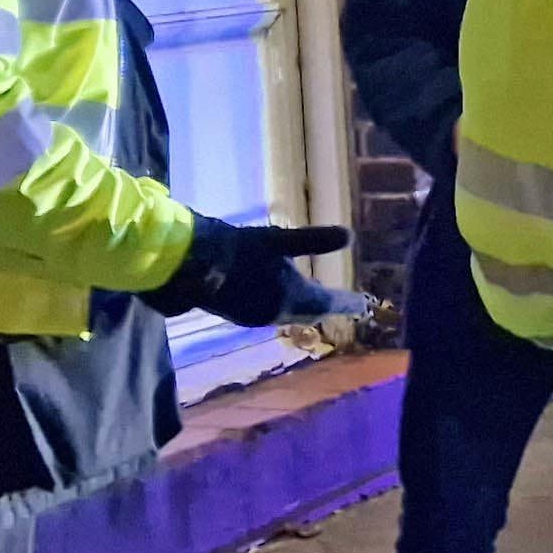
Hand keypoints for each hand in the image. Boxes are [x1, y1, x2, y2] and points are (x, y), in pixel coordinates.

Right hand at [143, 218, 367, 325]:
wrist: (187, 265)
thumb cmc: (235, 247)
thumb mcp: (277, 239)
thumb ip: (313, 240)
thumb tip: (349, 235)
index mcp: (291, 297)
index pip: (329, 303)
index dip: (348, 302)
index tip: (366, 304)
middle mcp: (277, 314)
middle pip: (311, 311)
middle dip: (329, 306)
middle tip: (349, 302)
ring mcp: (256, 317)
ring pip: (291, 314)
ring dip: (307, 307)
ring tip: (321, 299)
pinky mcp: (238, 313)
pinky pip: (273, 313)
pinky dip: (286, 306)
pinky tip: (283, 297)